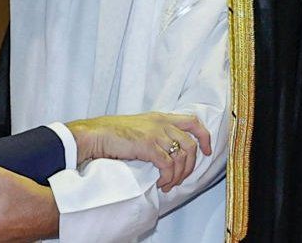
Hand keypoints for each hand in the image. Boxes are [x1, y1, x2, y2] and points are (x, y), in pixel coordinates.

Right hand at [65, 112, 211, 191]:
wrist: (95, 134)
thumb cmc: (113, 133)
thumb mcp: (139, 127)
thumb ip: (156, 133)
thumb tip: (168, 152)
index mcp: (160, 117)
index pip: (193, 121)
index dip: (204, 137)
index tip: (206, 151)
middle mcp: (161, 123)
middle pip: (191, 144)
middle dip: (190, 166)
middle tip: (180, 178)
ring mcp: (155, 134)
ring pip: (181, 157)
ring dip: (178, 175)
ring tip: (168, 184)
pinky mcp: (148, 146)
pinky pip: (167, 166)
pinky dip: (167, 177)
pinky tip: (161, 183)